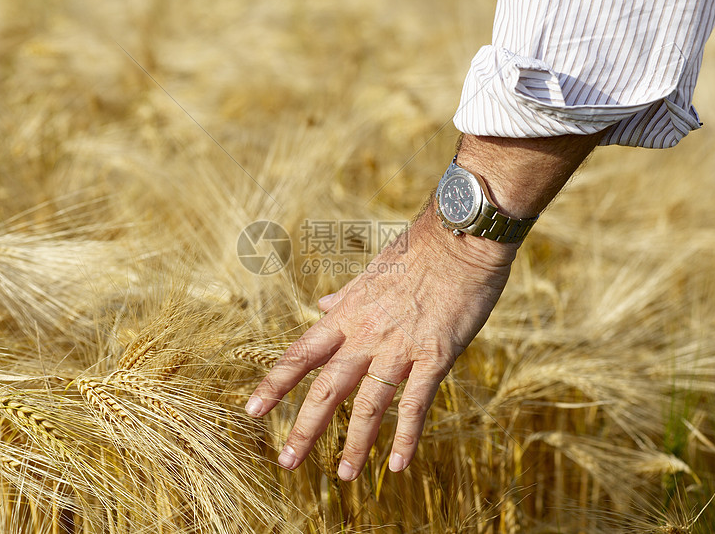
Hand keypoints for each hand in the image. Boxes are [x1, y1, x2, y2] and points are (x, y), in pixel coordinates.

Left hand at [244, 204, 518, 479]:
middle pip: (327, 389)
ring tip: (345, 475)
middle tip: (287, 460)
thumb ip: (345, 296)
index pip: (301, 355)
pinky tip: (398, 465)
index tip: (252, 410)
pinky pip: (415, 404)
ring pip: (369, 405)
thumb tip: (321, 305)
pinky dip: (406, 438)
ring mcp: (400, 347)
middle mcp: (366, 334)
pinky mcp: (435, 356)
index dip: (275, 384)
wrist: (462, 239)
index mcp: (347, 315)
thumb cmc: (418, 252)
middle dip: (305, 428)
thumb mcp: (372, 272)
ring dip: (356, 444)